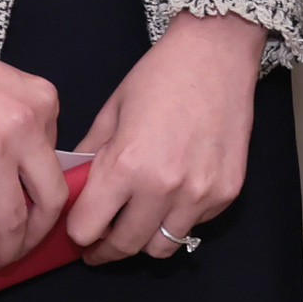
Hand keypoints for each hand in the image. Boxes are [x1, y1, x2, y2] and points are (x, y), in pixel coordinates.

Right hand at [0, 6, 69, 278]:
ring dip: (6, 252)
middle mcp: (24, 127)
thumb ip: (25, 125)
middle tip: (24, 250)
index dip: (50, 201)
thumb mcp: (6, 86)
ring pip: (12, 221)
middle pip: (51, 201)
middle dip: (40, 236)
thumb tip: (25, 180)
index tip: (40, 220)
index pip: (60, 166)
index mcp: (43, 105)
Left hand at [67, 13, 263, 265]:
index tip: (79, 229)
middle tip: (101, 239)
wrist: (217, 54)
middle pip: (125, 247)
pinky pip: (194, 226)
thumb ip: (91, 155)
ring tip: (138, 220)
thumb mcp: (113, 110)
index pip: (88, 229)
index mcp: (126, 165)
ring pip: (162, 247)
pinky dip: (178, 218)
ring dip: (144, 238)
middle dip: (106, 247)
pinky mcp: (227, 193)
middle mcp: (163, 187)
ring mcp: (199, 194)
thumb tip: (75, 188)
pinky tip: (174, 194)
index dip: (78, 232)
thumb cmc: (161, 75)